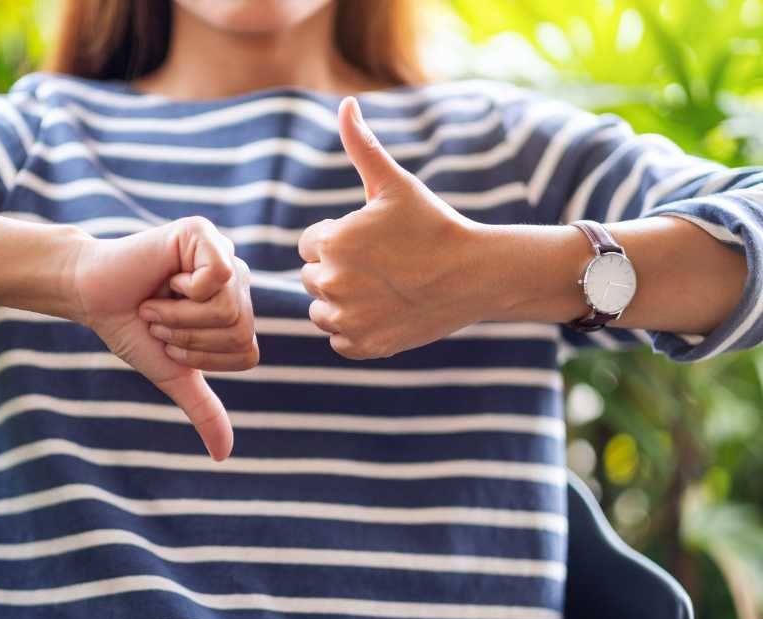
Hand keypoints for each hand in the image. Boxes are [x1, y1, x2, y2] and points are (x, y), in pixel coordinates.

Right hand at [69, 216, 256, 460]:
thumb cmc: (131, 330)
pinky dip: (182, 290)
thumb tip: (224, 455)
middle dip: (189, 337)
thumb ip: (203, 408)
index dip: (204, 358)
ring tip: (157, 301)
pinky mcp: (204, 232)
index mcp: (238, 309)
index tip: (169, 340)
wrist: (90, 297)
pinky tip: (165, 278)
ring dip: (180, 316)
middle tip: (159, 320)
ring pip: (229, 308)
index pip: (248, 352)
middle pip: (241, 330)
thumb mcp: (172, 372)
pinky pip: (218, 276)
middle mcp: (238, 280)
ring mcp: (224, 253)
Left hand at [298, 97, 492, 358]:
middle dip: (340, 269)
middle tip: (383, 264)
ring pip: (322, 309)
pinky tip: (385, 311)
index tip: (374, 241)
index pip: (311, 244)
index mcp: (331, 243)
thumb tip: (345, 104)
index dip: (341, 239)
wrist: (475, 275)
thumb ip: (361, 145)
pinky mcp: (362, 347)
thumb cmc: (433, 224)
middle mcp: (330, 284)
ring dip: (342, 301)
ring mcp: (346, 320)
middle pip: (314, 277)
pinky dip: (356, 329)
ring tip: (383, 288)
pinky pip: (340, 339)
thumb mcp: (394, 183)